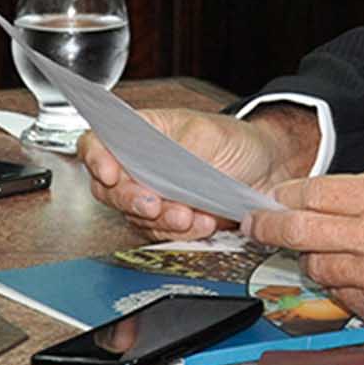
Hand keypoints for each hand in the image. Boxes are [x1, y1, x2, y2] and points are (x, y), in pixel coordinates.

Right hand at [80, 108, 287, 240]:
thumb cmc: (236, 141)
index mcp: (140, 133)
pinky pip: (160, 232)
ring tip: (190, 216)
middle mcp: (138, 165)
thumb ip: (176, 147)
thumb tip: (155, 162)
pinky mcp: (169, 219)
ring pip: (134, 216)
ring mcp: (152, 194)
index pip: (97, 143)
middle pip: (108, 188)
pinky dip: (180, 232)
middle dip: (131, 200)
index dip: (96, 159)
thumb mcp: (208, 132)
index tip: (110, 174)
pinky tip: (202, 224)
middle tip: (155, 205)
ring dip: (161, 221)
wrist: (267, 169)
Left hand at [243, 163, 363, 330]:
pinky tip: (359, 272)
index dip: (288, 194)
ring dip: (314, 257)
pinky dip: (344, 284)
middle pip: (302, 230)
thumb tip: (337, 184)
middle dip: (271, 226)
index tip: (274, 197)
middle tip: (258, 224)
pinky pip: (343, 296)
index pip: (317, 193)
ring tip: (328, 248)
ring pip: (318, 266)